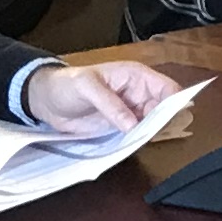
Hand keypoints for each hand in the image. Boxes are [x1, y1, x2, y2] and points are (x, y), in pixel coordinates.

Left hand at [23, 58, 185, 140]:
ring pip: (155, 124)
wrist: (47, 100)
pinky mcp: (122, 127)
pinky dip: (140, 141)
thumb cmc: (66, 85)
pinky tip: (134, 144)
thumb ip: (111, 105)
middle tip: (150, 134)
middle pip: (165, 110)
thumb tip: (133, 125)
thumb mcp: (87, 88)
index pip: (167, 88)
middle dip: (163, 123)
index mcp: (136, 76)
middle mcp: (138, 94)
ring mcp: (131, 112)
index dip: (174, 103)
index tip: (169, 121)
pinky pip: (139, 135)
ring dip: (152, 133)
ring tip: (140, 139)